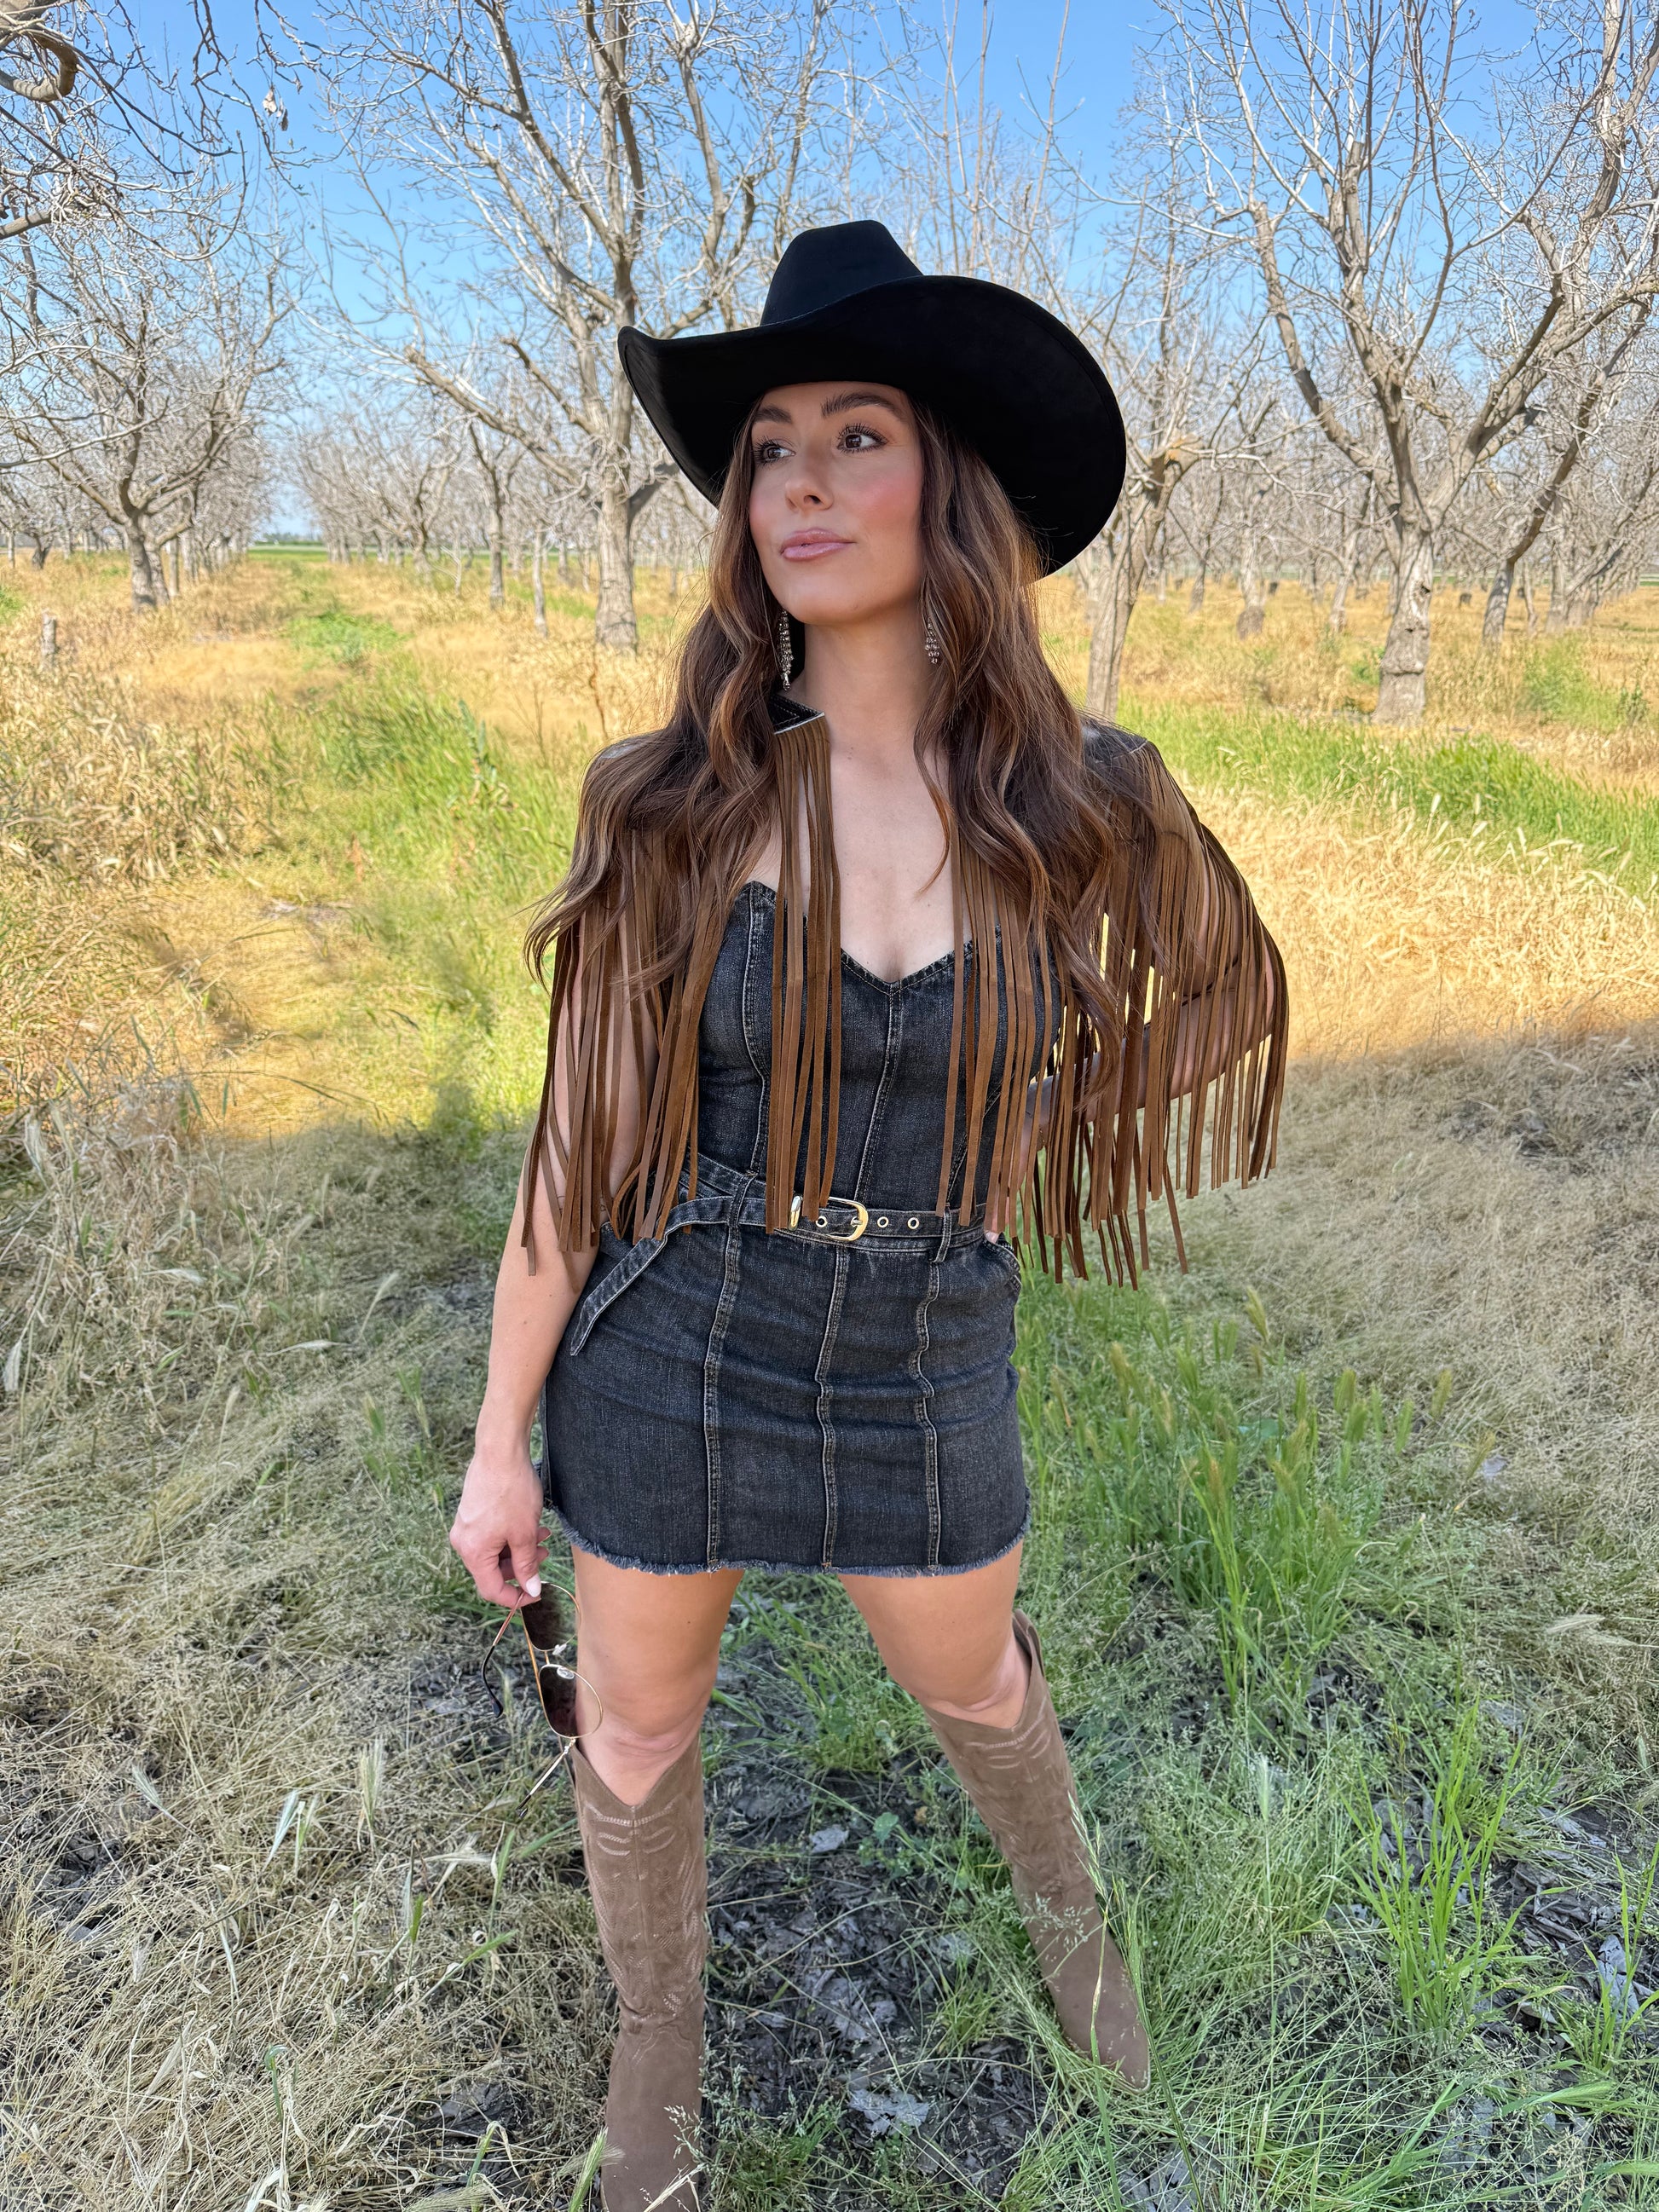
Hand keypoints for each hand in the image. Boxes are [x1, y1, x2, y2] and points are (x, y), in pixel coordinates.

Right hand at [450, 1426, 549, 1608]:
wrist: (500, 1452)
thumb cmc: (512, 1492)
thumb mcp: (524, 1533)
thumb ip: (527, 1565)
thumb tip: (531, 1589)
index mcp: (472, 1552)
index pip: (491, 1589)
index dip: (514, 1597)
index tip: (535, 1594)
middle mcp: (463, 1542)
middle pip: (492, 1569)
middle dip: (521, 1566)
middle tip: (545, 1554)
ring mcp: (466, 1526)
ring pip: (494, 1550)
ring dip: (519, 1548)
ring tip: (542, 1535)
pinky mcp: (472, 1512)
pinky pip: (491, 1534)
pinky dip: (511, 1534)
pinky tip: (531, 1523)